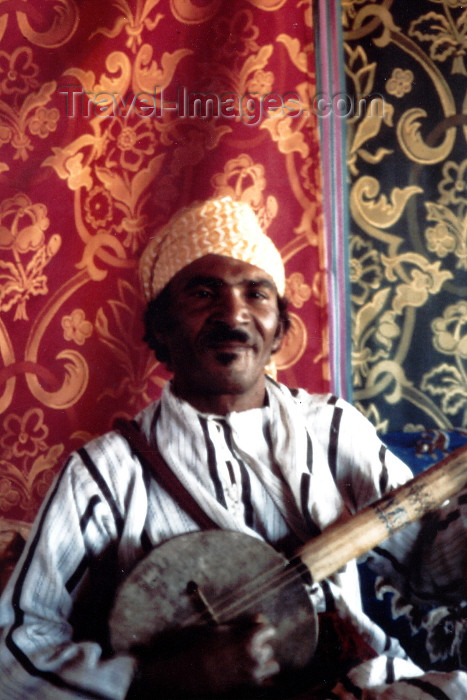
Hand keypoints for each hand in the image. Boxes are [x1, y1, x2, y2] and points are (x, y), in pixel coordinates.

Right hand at [135, 614, 279, 695]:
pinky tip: (250, 674)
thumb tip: (261, 618)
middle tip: (245, 648)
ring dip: (264, 663)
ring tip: (250, 662)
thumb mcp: (221, 630)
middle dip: (260, 647)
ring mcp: (253, 676)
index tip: (257, 631)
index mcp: (248, 640)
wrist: (191, 675)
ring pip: (273, 666)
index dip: (262, 630)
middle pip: (269, 648)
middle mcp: (254, 658)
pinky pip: (268, 683)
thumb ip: (244, 624)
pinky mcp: (250, 689)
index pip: (269, 630)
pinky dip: (264, 679)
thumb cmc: (203, 648)